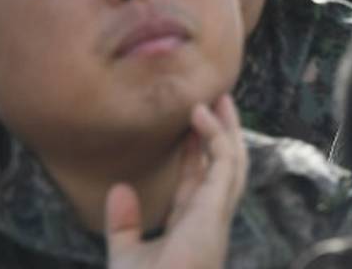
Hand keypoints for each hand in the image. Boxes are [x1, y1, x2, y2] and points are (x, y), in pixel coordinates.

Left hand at [106, 96, 248, 268]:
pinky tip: (201, 117)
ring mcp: (217, 216)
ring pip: (232, 162)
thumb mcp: (126, 256)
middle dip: (223, 133)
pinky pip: (223, 165)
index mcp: (193, 230)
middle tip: (217, 101)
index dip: (199, 151)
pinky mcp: (214, 211)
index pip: (200, 182)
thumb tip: (118, 188)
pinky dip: (216, 138)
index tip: (193, 124)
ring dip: (227, 129)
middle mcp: (210, 220)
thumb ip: (124, 224)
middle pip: (225, 167)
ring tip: (217, 98)